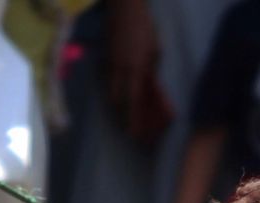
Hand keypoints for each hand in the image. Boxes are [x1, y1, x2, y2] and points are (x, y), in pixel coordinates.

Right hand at [104, 0, 172, 143]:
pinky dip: (112, 93)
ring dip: (116, 107)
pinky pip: (107, 82)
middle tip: (128, 129)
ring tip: (123, 117)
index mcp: (135, 69)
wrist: (124, 9)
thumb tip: (151, 92)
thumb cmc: (144, 28)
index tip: (135, 134)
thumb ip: (151, 73)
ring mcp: (110, 65)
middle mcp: (120, 71)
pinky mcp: (104, 60)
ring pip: (110, 93)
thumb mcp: (154, 51)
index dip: (134, 120)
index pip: (134, 102)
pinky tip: (117, 97)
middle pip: (117, 102)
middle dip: (122, 118)